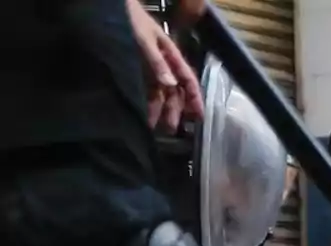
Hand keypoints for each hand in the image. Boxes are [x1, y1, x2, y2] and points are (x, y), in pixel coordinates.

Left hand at [126, 0, 203, 130]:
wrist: (111, 8)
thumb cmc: (131, 19)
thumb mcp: (144, 40)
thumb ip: (157, 62)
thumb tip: (171, 84)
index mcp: (171, 54)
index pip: (188, 79)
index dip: (195, 97)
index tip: (199, 116)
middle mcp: (163, 64)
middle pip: (174, 90)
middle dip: (175, 110)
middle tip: (171, 129)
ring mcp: (149, 67)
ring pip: (160, 92)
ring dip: (159, 109)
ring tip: (154, 126)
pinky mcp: (136, 70)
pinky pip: (146, 89)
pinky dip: (147, 102)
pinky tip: (143, 113)